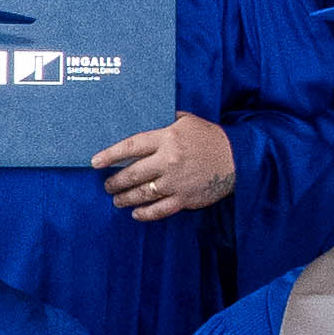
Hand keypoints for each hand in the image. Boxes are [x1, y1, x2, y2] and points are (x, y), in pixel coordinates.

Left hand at [90, 111, 235, 222]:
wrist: (238, 158)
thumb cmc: (209, 137)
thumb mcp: (186, 121)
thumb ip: (163, 122)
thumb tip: (140, 120)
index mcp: (167, 138)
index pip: (131, 147)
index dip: (110, 155)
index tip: (95, 162)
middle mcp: (169, 161)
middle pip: (132, 174)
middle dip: (114, 181)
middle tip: (107, 185)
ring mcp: (177, 182)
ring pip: (142, 193)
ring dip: (125, 198)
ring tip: (117, 199)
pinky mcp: (186, 199)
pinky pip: (160, 210)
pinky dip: (145, 214)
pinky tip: (135, 213)